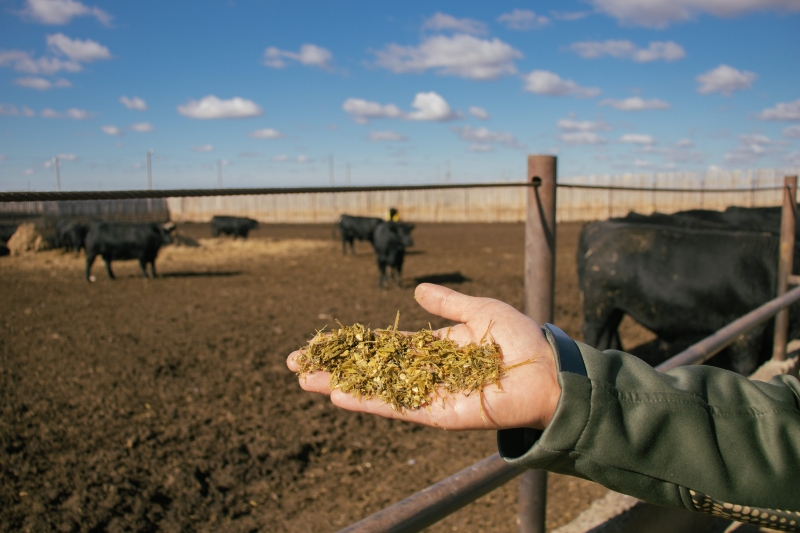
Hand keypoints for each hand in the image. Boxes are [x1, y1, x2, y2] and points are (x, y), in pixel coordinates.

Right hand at [286, 283, 560, 430]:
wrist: (548, 371)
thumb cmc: (518, 338)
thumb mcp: (477, 310)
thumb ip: (446, 304)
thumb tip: (415, 292)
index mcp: (433, 348)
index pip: (382, 346)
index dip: (352, 344)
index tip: (321, 344)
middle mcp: (425, 373)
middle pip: (371, 370)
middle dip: (334, 366)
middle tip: (296, 365)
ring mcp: (428, 394)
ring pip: (376, 390)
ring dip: (340, 385)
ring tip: (306, 381)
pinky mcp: (438, 413)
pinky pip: (398, 407)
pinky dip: (368, 402)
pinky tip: (339, 395)